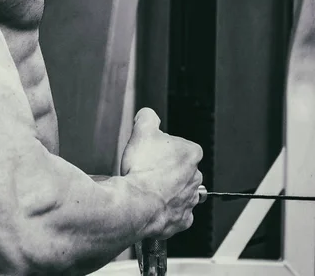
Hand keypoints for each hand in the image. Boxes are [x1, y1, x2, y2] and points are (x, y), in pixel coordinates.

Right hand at [120, 108, 202, 239]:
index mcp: (191, 153)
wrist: (137, 203)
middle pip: (180, 169)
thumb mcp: (142, 131)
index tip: (149, 152)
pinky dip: (165, 210)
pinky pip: (175, 213)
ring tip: (147, 189)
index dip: (161, 148)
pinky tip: (151, 205)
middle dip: (165, 169)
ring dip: (167, 190)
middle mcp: (196, 177)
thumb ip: (147, 118)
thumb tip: (147, 114)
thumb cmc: (142, 169)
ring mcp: (190, 200)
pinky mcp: (182, 220)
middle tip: (146, 169)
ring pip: (180, 192)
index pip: (178, 145)